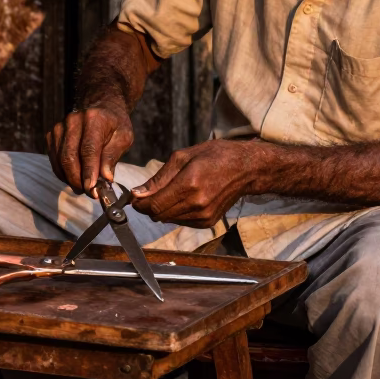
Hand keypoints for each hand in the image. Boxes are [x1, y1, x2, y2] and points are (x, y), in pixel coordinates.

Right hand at [46, 103, 133, 195]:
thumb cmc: (115, 125)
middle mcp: (73, 121)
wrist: (101, 108)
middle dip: (78, 180)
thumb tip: (105, 178)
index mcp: (94, 119)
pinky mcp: (52, 135)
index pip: (88, 149)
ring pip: (60, 160)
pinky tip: (74, 179)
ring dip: (70, 179)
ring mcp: (60, 127)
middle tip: (90, 193)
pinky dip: (63, 173)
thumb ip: (112, 156)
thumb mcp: (123, 138)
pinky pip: (54, 160)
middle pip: (70, 157)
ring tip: (83, 188)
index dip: (89, 172)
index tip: (93, 190)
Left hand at [131, 140, 259, 226]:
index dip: (139, 204)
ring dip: (163, 209)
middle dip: (148, 207)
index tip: (133, 198)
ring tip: (171, 192)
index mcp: (189, 184)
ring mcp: (204, 215)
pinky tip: (184, 198)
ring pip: (168, 220)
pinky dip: (176, 213)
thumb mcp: (183, 157)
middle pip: (159, 215)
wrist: (245, 168)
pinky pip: (181, 222)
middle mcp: (197, 203)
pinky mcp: (208, 222)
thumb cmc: (215, 156)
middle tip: (147, 195)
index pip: (154, 205)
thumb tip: (137, 193)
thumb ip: (158, 178)